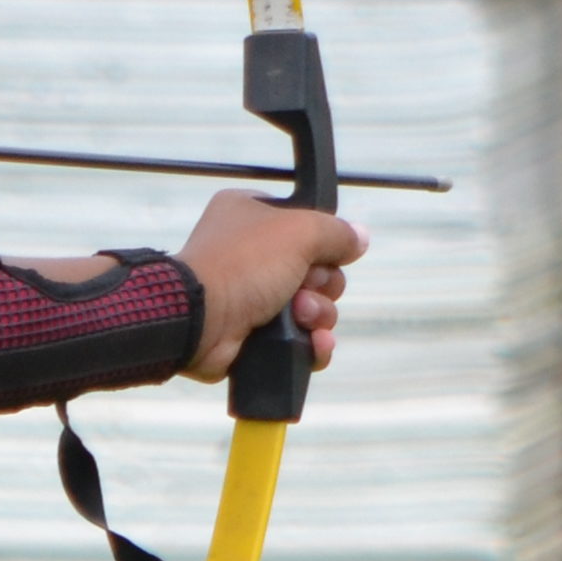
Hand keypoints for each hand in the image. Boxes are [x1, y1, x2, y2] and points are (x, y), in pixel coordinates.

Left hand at [179, 185, 365, 381]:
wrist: (201, 321)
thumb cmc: (242, 265)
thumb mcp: (299, 231)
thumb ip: (336, 232)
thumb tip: (360, 238)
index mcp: (252, 216)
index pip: (306, 226)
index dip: (322, 243)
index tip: (321, 252)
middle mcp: (251, 254)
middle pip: (317, 270)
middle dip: (322, 285)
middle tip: (304, 288)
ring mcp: (252, 297)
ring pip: (314, 308)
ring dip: (318, 315)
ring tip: (300, 316)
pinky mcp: (255, 336)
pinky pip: (301, 341)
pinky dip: (312, 344)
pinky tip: (313, 343)